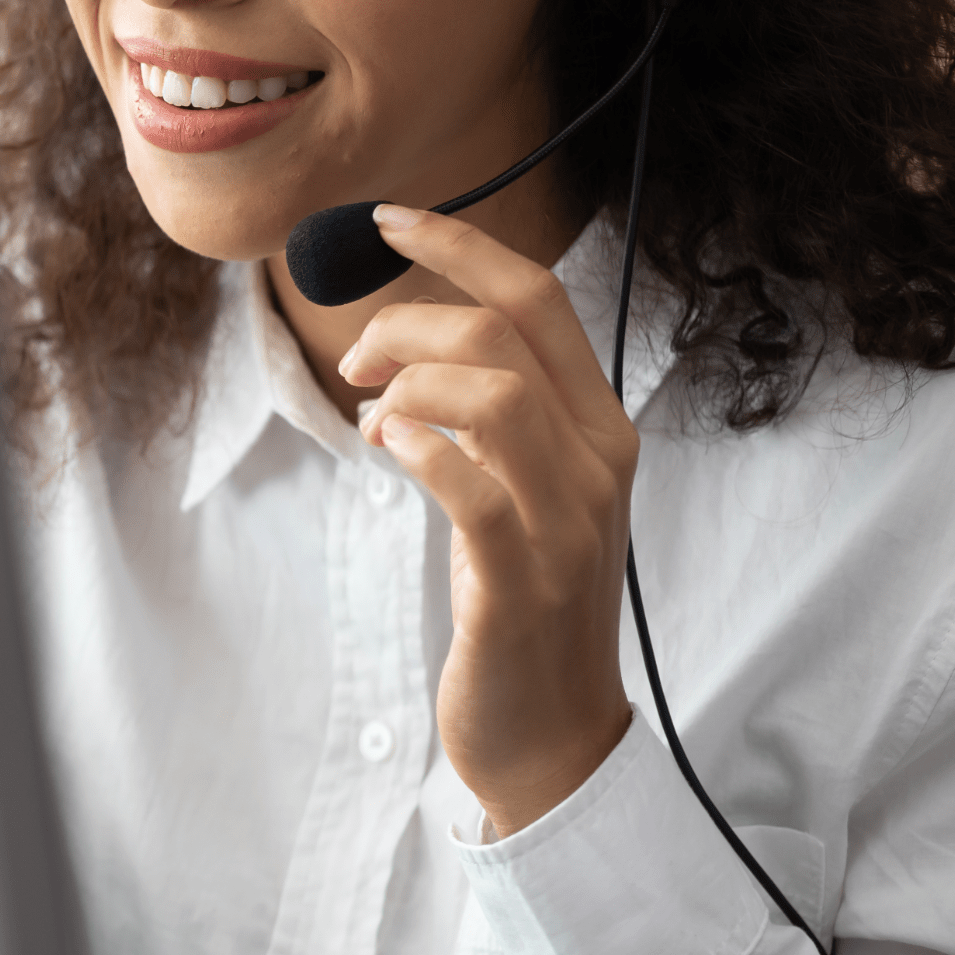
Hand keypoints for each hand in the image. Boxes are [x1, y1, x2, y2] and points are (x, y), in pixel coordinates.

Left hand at [340, 203, 636, 836]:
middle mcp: (598, 463)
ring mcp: (566, 523)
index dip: (460, 247)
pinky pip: (469, 488)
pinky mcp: (519, 581)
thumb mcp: (518, 495)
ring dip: (406, 387)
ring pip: (492, 396)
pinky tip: (383, 450)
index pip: (539, 300)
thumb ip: (484, 424)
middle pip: (504, 334)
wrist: (551, 734)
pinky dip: (415, 450)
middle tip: (354, 363)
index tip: (387, 220)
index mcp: (600, 429)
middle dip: (409, 322)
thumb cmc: (519, 605)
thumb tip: (400, 364)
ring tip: (370, 419)